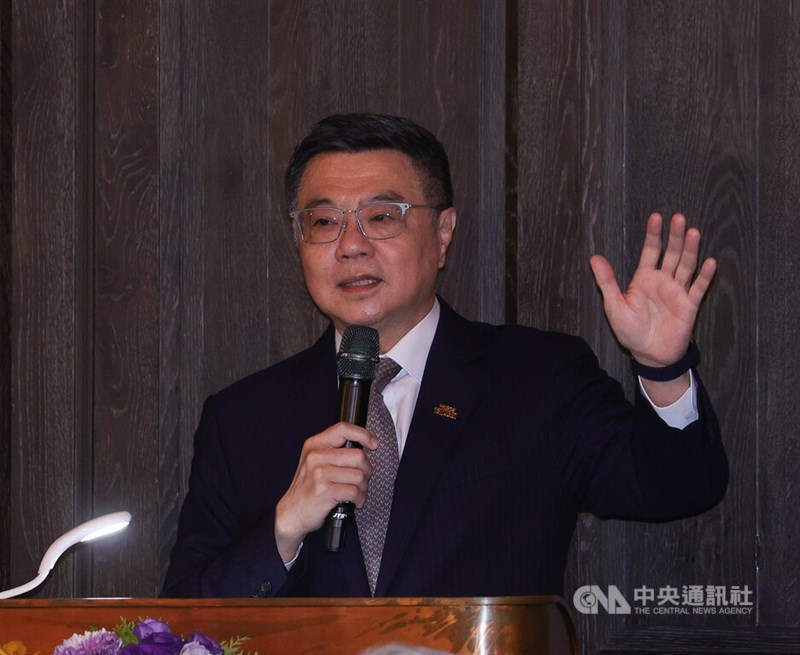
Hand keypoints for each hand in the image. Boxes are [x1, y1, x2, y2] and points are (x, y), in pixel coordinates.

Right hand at [274, 423, 376, 562]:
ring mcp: (319, 472)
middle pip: (358, 455)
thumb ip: (335, 451)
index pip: (343, 429)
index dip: (363, 434)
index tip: (373, 444)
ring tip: (357, 493)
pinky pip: (354, 491)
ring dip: (363, 488)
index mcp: (315, 444)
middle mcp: (316, 455)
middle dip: (367, 470)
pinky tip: (354, 502)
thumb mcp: (315, 462)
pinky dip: (359, 499)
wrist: (291, 512)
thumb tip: (365, 446)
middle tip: (363, 480)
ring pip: (359, 475)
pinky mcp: (324, 490)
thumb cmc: (308, 488)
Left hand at [589, 212, 716, 367]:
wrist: (648, 354)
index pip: (650, 251)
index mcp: (644, 278)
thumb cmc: (630, 330)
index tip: (656, 217)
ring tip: (694, 232)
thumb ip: (606, 281)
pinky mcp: (689, 306)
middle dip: (675, 236)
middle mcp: (662, 281)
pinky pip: (698, 288)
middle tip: (679, 217)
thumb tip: (593, 258)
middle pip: (671, 253)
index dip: (653, 235)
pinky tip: (710, 262)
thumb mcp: (614, 304)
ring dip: (690, 250)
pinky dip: (704, 276)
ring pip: (686, 266)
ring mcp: (677, 292)